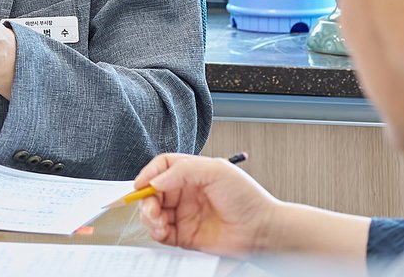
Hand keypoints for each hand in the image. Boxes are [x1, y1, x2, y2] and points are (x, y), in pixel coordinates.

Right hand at [135, 154, 280, 256]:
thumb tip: (155, 180)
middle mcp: (185, 193)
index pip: (161, 168)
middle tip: (151, 207)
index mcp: (191, 174)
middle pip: (152, 192)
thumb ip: (183, 171)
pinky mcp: (184, 236)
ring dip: (148, 216)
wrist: (262, 230)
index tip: (141, 184)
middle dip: (146, 199)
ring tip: (157, 220)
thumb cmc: (247, 198)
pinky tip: (161, 229)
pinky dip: (155, 231)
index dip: (148, 174)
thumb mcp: (216, 170)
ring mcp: (184, 215)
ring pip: (153, 212)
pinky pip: (161, 233)